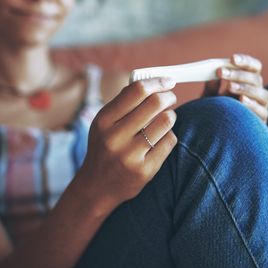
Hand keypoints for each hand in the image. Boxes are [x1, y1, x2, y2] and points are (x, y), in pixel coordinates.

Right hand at [80, 77, 177, 213]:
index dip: (157, 82)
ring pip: (166, 122)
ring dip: (171, 115)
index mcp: (104, 120)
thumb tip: (151, 80)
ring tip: (166, 118)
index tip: (168, 81)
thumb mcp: (105, 123)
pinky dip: (169, 135)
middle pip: (155, 104)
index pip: (137, 91)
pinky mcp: (144, 170)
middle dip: (169, 96)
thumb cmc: (105, 146)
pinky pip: (169, 141)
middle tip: (171, 97)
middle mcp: (115, 137)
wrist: (97, 187)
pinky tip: (161, 138)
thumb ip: (124, 101)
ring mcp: (130, 155)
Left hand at [203, 54, 267, 121]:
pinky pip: (262, 111)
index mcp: (249, 81)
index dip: (245, 61)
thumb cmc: (218, 111)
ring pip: (262, 93)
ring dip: (246, 88)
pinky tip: (241, 101)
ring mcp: (262, 106)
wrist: (221, 135)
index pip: (253, 66)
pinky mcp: (262, 120)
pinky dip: (252, 105)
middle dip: (238, 74)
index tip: (232, 58)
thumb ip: (211, 88)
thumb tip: (211, 77)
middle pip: (256, 78)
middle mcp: (258, 91)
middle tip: (221, 72)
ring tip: (230, 87)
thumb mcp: (210, 98)